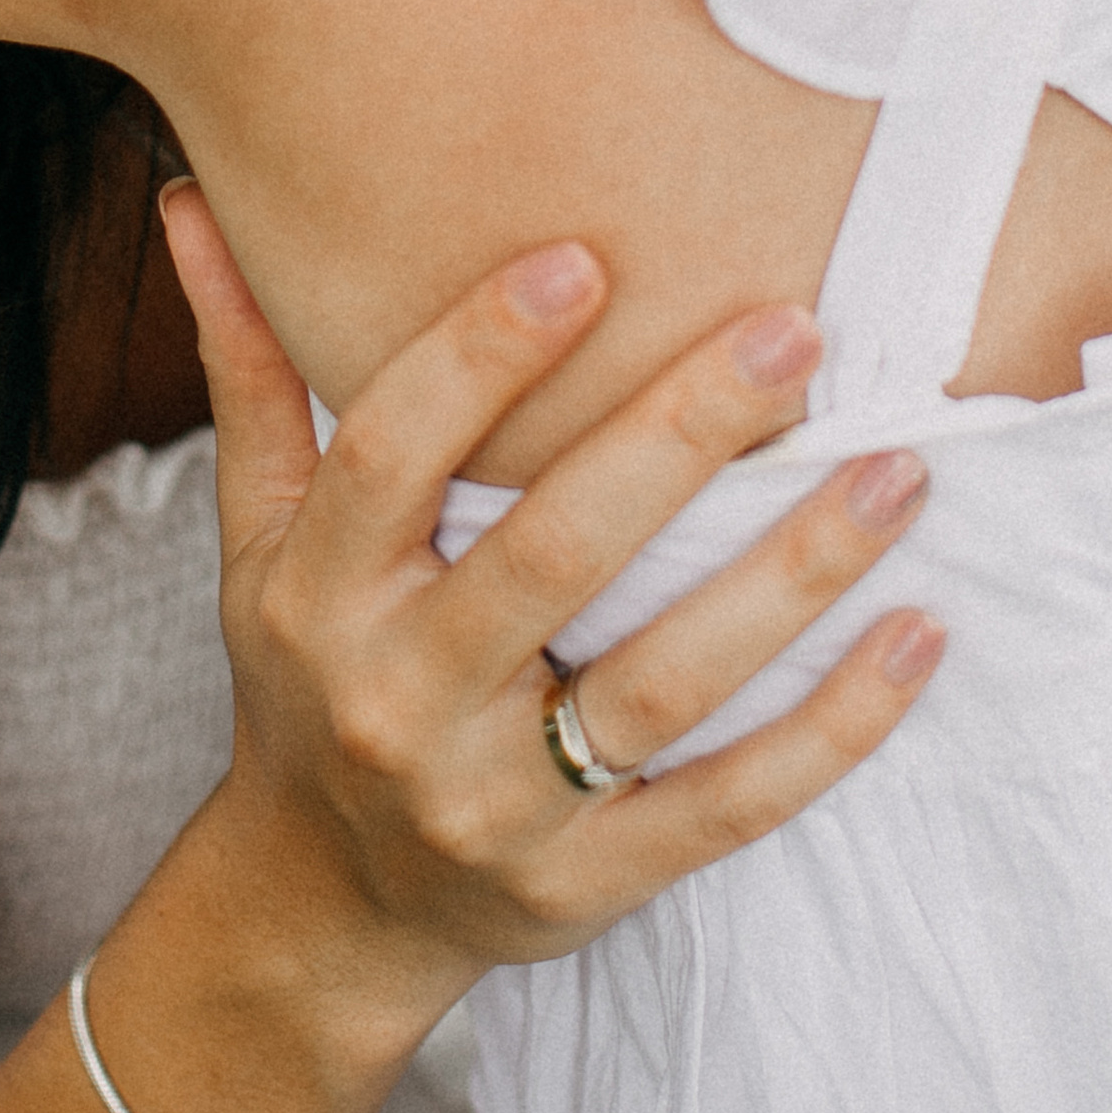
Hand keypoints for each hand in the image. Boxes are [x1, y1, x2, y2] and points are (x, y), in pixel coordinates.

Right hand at [162, 184, 935, 995]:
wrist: (321, 911)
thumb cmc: (307, 677)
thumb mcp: (257, 539)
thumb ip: (254, 373)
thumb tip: (194, 201)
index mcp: (320, 597)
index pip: (392, 456)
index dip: (478, 357)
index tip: (582, 258)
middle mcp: (400, 700)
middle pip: (551, 556)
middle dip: (677, 439)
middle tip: (792, 332)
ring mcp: (499, 805)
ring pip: (665, 683)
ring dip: (791, 575)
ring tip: (899, 469)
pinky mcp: (590, 887)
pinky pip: (728, 806)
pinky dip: (831, 730)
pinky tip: (917, 636)